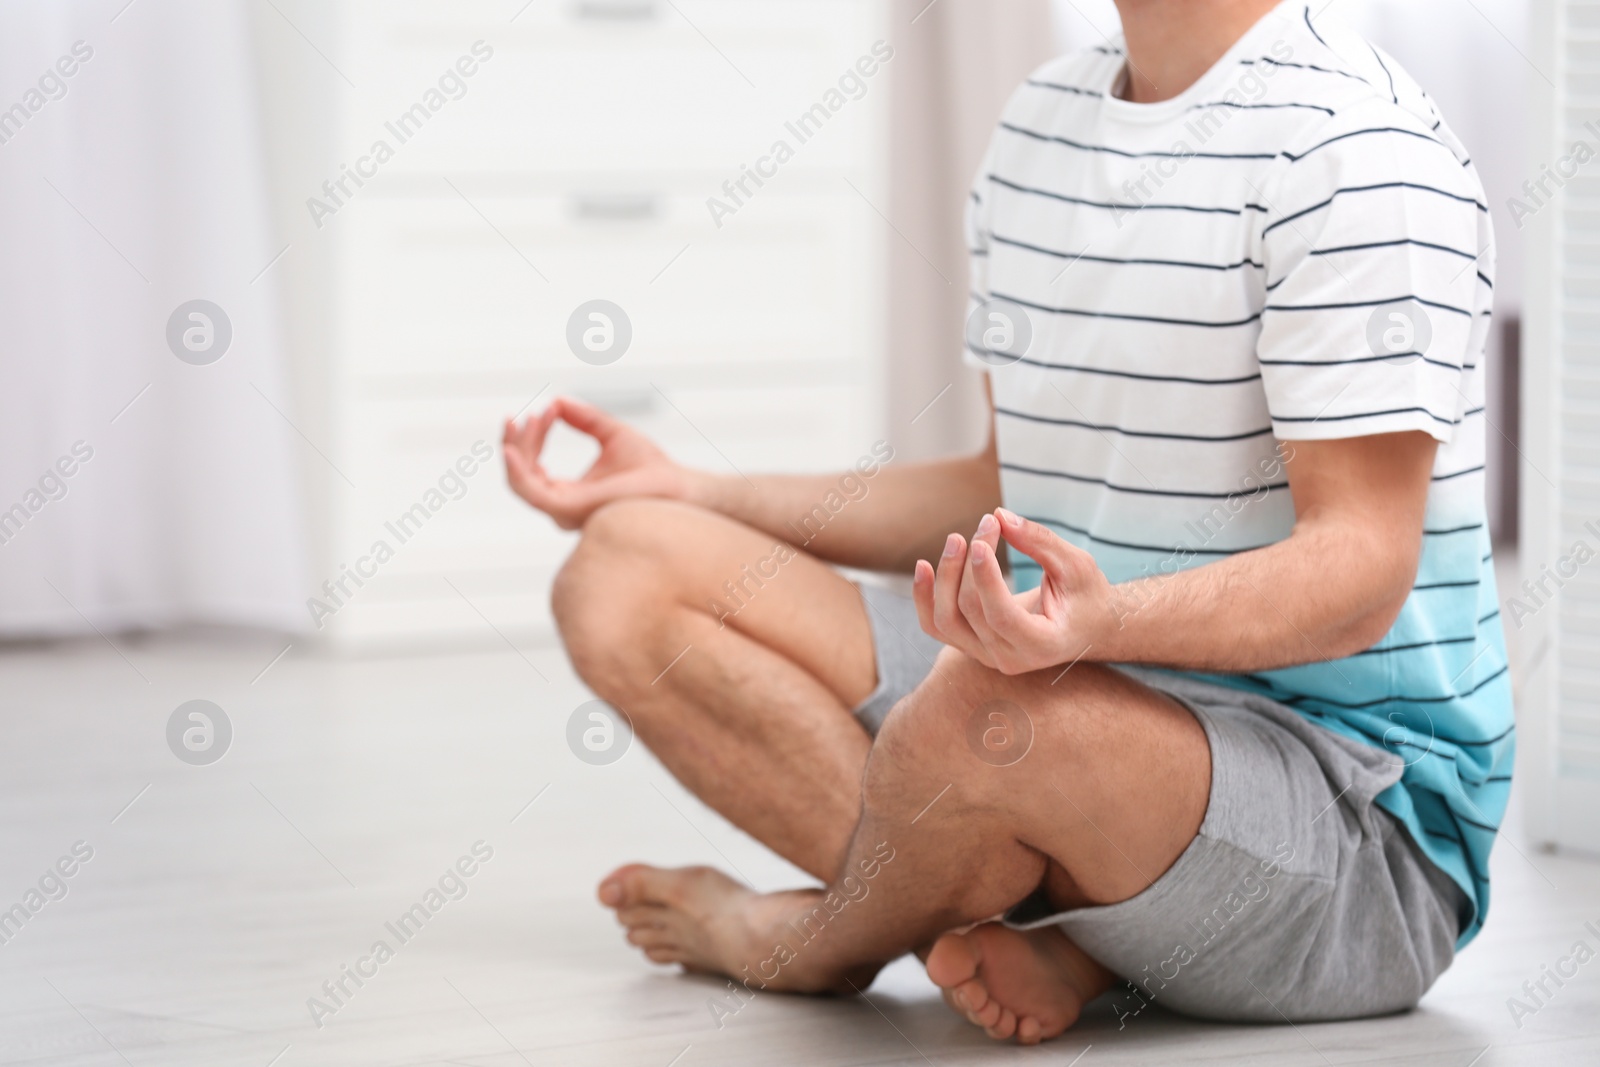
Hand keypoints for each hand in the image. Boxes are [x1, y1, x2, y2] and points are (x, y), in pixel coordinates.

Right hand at [502, 397, 688, 528]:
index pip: (533, 465)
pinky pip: (530, 492)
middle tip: (519, 415)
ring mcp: (563, 511)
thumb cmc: (650, 467)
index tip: (545, 410)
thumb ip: (583, 419)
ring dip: (518, 448)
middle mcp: (561, 506)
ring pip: (520, 481)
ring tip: (524, 420)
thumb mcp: (611, 433)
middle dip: (516, 442)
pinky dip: (517, 469)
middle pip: (521, 473)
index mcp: (567, 492)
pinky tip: (511, 449)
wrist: (676, 485)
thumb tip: (556, 401)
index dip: (532, 436)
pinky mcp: (569, 510)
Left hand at [912, 507, 1115, 674]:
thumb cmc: (1086, 594)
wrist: (1087, 625)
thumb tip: (999, 515)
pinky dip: (925, 598)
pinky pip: (937, 626)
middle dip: (971, 563)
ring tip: (956, 539)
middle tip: (987, 523)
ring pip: (946, 621)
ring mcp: (987, 656)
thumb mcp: (1075, 565)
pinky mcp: (973, 645)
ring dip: (944, 577)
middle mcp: (1010, 659)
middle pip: (971, 611)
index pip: (1001, 616)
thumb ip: (1040, 541)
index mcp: (1042, 645)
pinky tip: (923, 567)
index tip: (982, 539)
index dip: (985, 578)